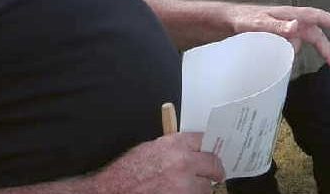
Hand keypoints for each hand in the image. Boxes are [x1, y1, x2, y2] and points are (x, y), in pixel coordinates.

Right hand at [93, 132, 222, 193]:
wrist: (112, 191)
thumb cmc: (127, 172)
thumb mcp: (150, 149)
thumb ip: (172, 148)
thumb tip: (190, 151)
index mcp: (175, 145)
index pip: (203, 140)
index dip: (208, 148)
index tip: (212, 154)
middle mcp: (183, 162)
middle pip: (213, 164)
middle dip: (215, 171)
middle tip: (217, 175)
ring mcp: (184, 185)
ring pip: (205, 187)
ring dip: (201, 189)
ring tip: (189, 189)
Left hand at [229, 4, 329, 70]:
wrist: (228, 21)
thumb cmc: (243, 19)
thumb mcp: (258, 24)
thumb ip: (276, 25)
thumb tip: (297, 26)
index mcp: (290, 15)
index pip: (316, 17)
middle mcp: (291, 21)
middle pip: (315, 34)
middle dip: (327, 49)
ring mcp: (286, 28)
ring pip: (305, 41)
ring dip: (311, 52)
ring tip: (308, 64)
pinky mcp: (280, 36)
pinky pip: (294, 45)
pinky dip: (296, 52)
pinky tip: (291, 60)